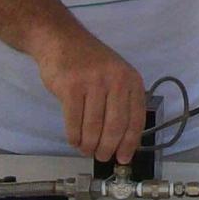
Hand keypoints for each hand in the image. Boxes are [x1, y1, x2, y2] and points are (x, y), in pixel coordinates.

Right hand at [30, 21, 146, 162]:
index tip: (124, 158)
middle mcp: (116, 81)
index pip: (136, 118)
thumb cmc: (90, 63)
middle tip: (102, 157)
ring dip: (90, 145)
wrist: (62, 40)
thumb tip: (124, 140)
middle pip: (116, 126)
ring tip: (87, 149)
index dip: (130, 142)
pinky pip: (74, 122)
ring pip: (94, 127)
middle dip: (109, 148)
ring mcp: (93, 83)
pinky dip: (74, 137)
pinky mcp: (71, 87)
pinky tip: (74, 141)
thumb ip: (121, 102)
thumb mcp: (116, 76)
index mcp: (131, 80)